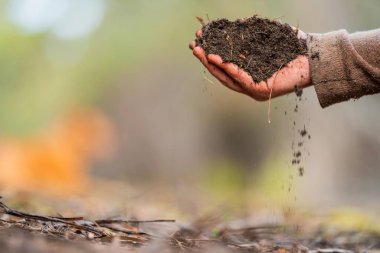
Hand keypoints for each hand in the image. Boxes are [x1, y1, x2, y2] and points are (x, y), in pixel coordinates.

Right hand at [189, 29, 311, 100]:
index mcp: (250, 73)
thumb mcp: (266, 38)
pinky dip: (227, 68)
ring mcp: (255, 89)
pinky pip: (240, 79)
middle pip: (223, 72)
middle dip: (206, 59)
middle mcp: (250, 83)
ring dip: (212, 64)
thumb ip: (250, 37)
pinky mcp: (261, 91)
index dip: (211, 54)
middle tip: (194, 46)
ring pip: (228, 77)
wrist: (317, 57)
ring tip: (200, 52)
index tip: (201, 41)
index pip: (226, 65)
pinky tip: (216, 58)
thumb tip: (234, 26)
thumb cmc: (294, 47)